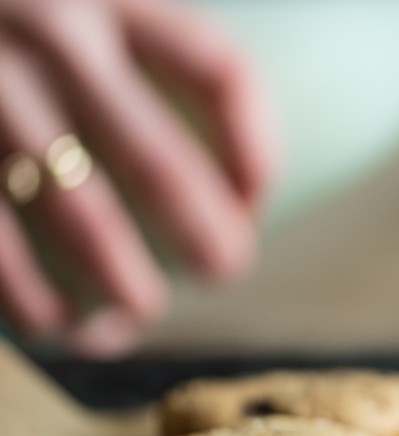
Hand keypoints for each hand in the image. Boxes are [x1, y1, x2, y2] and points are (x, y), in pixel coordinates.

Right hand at [0, 0, 277, 356]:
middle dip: (204, 234)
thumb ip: (143, 57)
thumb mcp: (87, 6)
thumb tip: (219, 190)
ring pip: (78, 211)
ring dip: (120, 278)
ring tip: (141, 311)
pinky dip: (28, 292)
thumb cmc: (21, 19)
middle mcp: (55, 35)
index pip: (221, 73)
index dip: (256, 146)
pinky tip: (54, 322)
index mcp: (112, 0)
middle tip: (223, 271)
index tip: (256, 198)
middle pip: (159, 160)